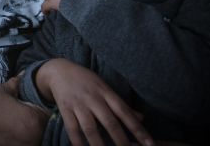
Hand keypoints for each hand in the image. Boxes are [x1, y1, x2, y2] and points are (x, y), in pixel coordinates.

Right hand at [0, 76, 47, 145]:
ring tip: (17, 121)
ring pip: (38, 138)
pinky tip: (11, 130)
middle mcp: (33, 139)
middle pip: (46, 128)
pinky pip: (26, 143)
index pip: (50, 114)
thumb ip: (17, 84)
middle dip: (40, 120)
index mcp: (34, 122)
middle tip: (26, 112)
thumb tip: (25, 75)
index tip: (35, 102)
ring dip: (33, 130)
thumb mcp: (3, 91)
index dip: (43, 106)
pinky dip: (23, 137)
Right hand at [37, 59, 153, 145]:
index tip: (150, 144)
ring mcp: (79, 104)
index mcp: (107, 93)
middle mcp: (94, 99)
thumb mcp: (105, 88)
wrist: (60, 70)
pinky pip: (72, 128)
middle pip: (110, 122)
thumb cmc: (87, 81)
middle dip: (121, 141)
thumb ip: (121, 104)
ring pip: (90, 128)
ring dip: (100, 145)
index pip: (125, 113)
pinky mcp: (65, 109)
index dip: (138, 129)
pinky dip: (77, 142)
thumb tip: (141, 118)